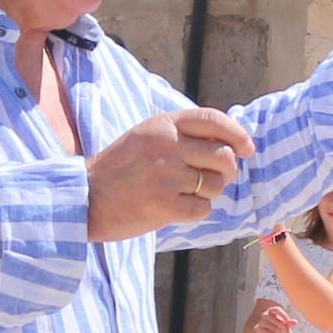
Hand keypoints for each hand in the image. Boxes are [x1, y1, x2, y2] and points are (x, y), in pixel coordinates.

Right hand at [86, 105, 255, 241]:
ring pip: (216, 185)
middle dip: (227, 171)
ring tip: (186, 194)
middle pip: (223, 156)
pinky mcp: (163, 205)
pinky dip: (196, 212)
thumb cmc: (120, 169)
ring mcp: (165, 175)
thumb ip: (181, 135)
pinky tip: (177, 208)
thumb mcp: (146, 137)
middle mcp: (165, 146)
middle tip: (214, 179)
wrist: (84, 199)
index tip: (248, 148)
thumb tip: (229, 144)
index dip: (237, 134)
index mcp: (162, 125)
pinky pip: (203, 209)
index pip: (213, 120)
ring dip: (209, 193)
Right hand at [243, 297, 294, 332]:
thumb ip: (289, 322)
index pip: (277, 310)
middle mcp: (265, 315)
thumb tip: (296, 322)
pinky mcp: (259, 329)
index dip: (283, 314)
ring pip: (275, 329)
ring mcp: (261, 322)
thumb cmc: (275, 326)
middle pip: (277, 321)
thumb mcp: (282, 323)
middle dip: (285, 328)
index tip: (288, 320)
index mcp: (271, 311)